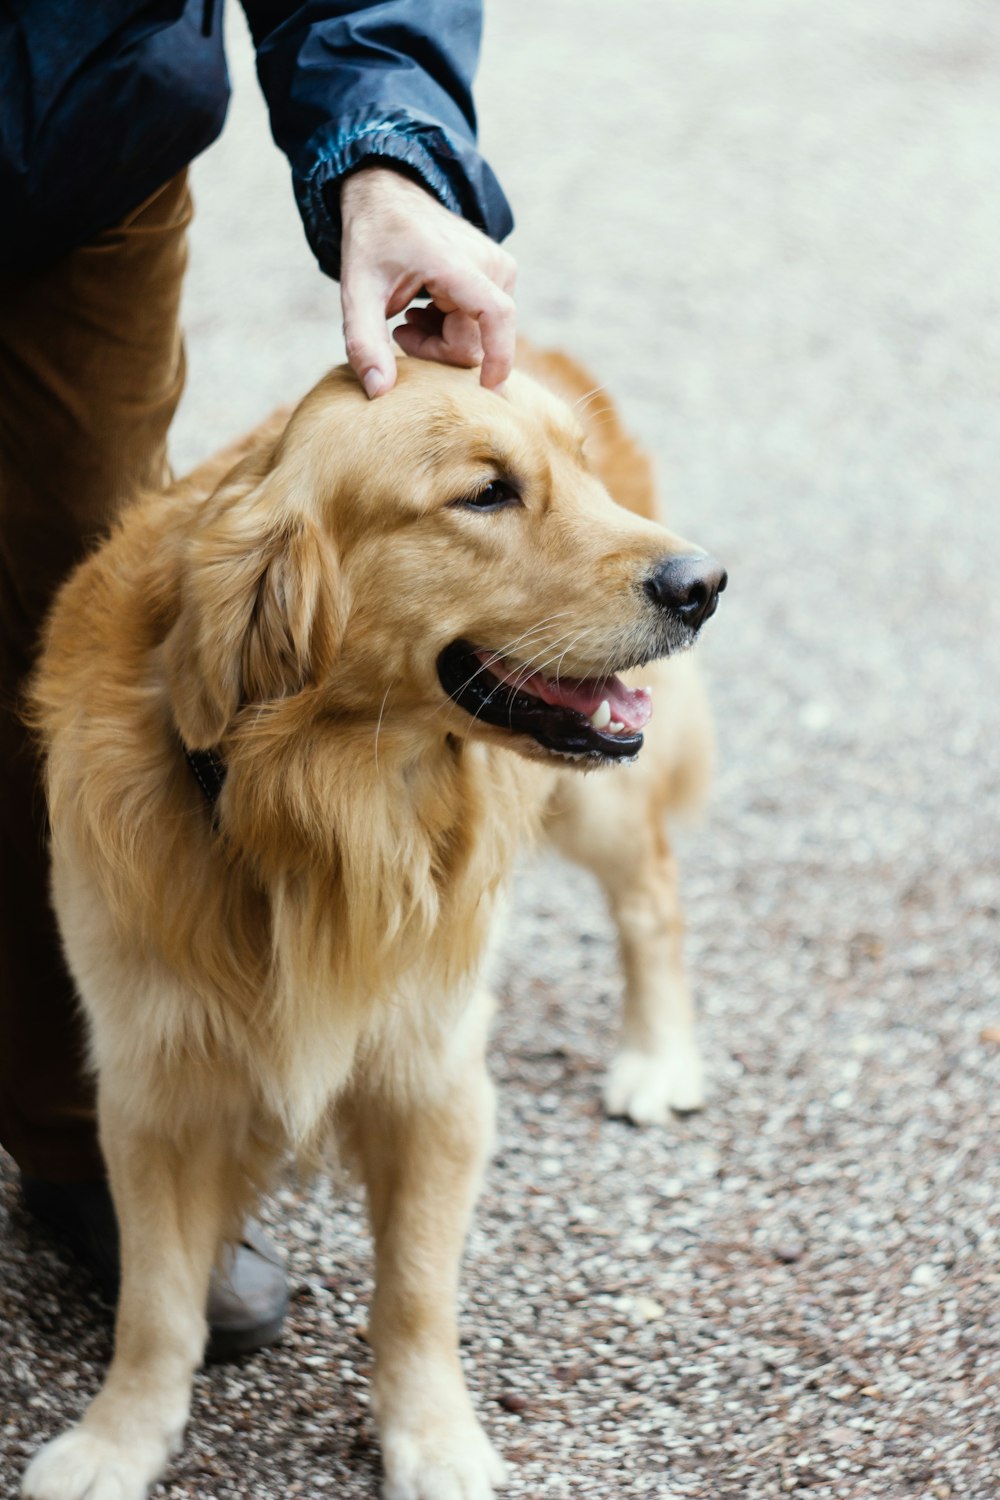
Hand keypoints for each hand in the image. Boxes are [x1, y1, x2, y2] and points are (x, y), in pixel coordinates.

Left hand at [339, 168, 516, 397]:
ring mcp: (500, 266)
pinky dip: (454, 327)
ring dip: (443, 339)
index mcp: (457, 262)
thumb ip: (364, 342)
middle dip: (437, 350)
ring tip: (412, 317)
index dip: (498, 358)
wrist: (388, 195)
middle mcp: (489, 263)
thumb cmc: (373, 241)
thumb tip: (380, 392)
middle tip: (401, 333)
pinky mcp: (502, 271)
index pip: (496, 316)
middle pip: (475, 341)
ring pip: (480, 336)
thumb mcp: (357, 291)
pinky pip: (484, 322)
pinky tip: (428, 308)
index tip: (486, 392)